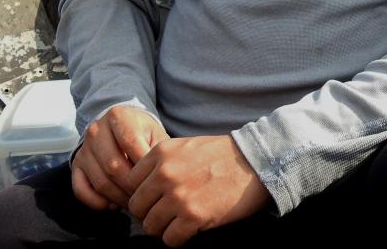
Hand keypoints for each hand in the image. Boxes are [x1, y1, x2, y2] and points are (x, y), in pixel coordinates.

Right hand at [71, 105, 167, 211]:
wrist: (119, 128)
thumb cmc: (142, 133)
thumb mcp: (154, 133)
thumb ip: (158, 151)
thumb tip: (157, 176)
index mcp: (118, 116)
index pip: (130, 142)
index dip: (144, 165)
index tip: (156, 179)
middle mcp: (96, 130)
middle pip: (113, 166)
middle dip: (132, 187)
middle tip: (146, 196)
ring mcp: (84, 149)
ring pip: (100, 181)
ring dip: (118, 198)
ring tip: (134, 203)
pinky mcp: (76, 165)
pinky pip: (81, 190)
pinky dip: (97, 203)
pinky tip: (113, 206)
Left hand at [125, 135, 268, 245]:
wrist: (257, 162)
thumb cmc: (223, 155)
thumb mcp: (186, 147)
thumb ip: (161, 163)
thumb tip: (142, 190)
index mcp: (161, 153)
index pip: (130, 183)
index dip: (142, 193)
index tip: (155, 198)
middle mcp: (165, 174)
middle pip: (137, 207)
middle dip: (150, 213)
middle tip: (167, 214)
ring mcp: (178, 196)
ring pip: (150, 226)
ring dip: (164, 228)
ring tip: (180, 222)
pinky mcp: (194, 217)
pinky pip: (170, 239)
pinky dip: (178, 239)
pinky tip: (190, 230)